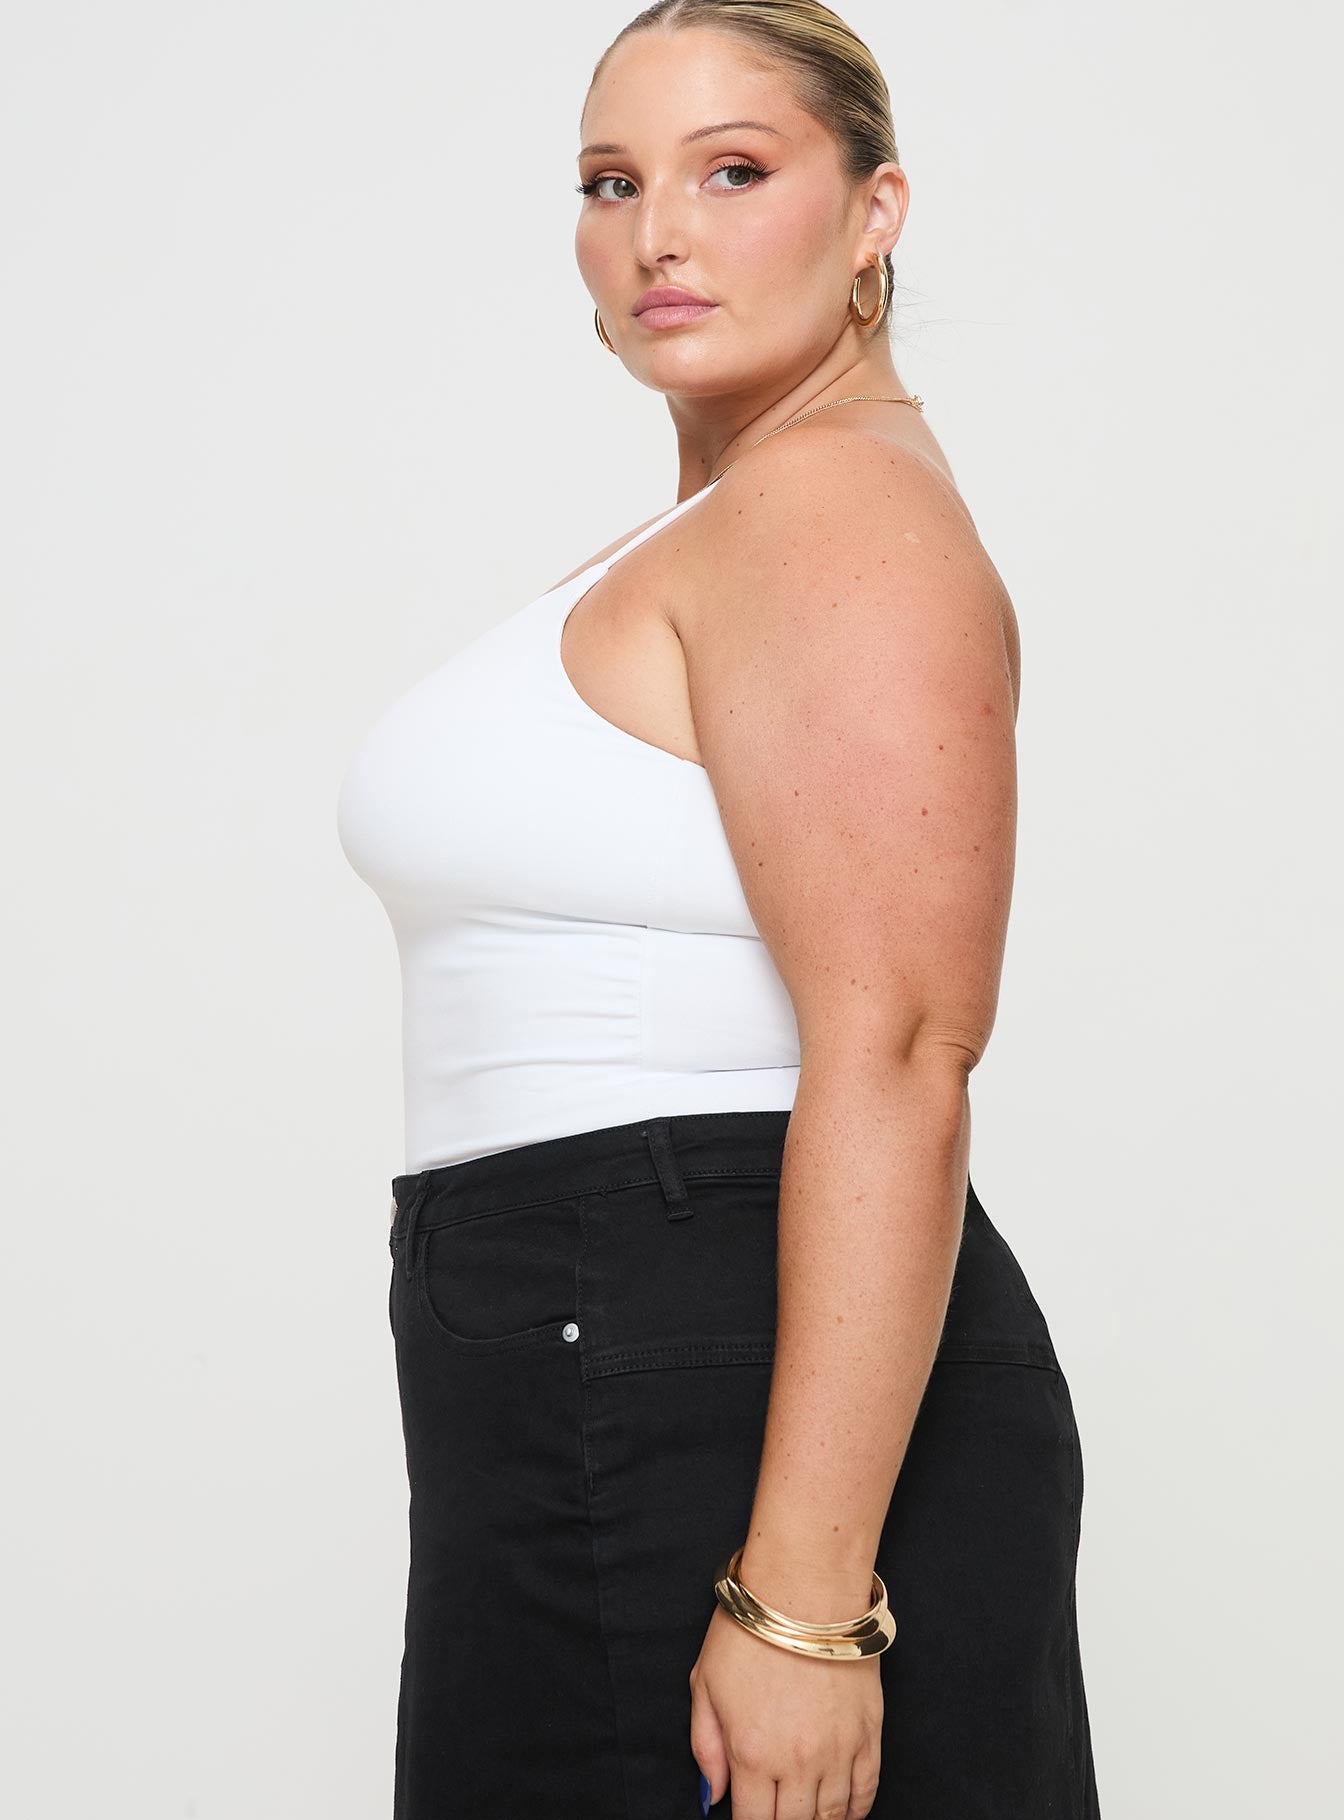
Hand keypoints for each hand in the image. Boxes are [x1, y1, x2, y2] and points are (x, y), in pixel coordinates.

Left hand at [688, 1599, 882, 1817]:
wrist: (805, 1588)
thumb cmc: (751, 1628)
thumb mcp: (705, 1683)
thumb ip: (705, 1746)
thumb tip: (713, 1795)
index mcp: (752, 1753)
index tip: (747, 1816)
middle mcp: (797, 1763)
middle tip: (774, 1809)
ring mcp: (838, 1751)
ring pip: (831, 1818)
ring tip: (804, 1810)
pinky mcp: (869, 1734)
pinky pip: (867, 1792)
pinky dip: (855, 1811)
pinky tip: (841, 1810)